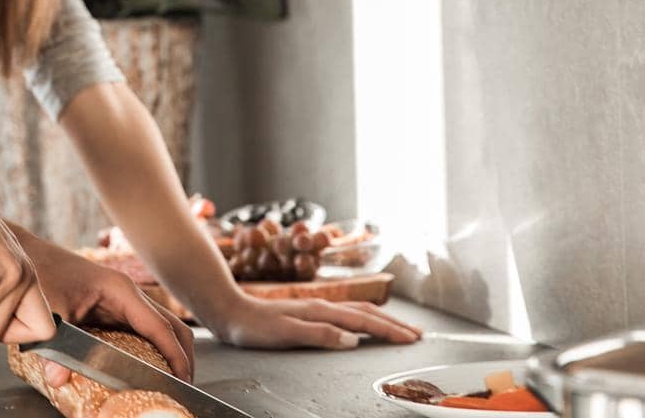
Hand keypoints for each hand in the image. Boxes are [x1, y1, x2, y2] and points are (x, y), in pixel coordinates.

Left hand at [18, 232, 193, 384]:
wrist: (26, 255)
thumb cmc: (40, 275)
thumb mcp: (48, 311)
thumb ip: (54, 347)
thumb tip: (59, 380)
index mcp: (121, 291)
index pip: (161, 328)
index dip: (175, 357)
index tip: (181, 384)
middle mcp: (128, 295)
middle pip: (171, 328)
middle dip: (181, 358)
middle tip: (180, 390)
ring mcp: (122, 301)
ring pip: (160, 330)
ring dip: (169, 355)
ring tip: (168, 386)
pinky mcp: (113, 310)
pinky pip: (142, 332)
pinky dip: (151, 352)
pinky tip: (144, 373)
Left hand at [208, 292, 422, 349]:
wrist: (228, 311)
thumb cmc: (252, 326)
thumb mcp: (284, 333)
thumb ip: (318, 334)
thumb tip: (351, 339)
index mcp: (320, 311)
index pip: (363, 320)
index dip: (389, 330)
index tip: (411, 338)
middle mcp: (321, 306)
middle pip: (365, 312)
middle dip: (392, 323)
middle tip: (416, 335)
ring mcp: (314, 308)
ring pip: (356, 310)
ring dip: (380, 319)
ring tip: (398, 328)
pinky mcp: (307, 312)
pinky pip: (344, 314)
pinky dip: (362, 319)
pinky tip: (361, 325)